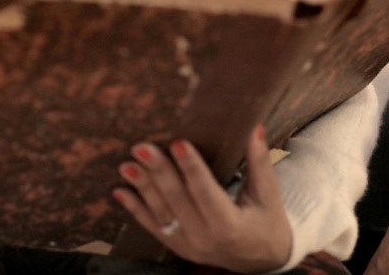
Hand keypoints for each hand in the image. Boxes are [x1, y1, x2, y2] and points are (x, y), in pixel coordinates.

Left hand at [113, 125, 292, 272]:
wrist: (262, 261)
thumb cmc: (267, 222)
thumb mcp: (269, 194)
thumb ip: (260, 161)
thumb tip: (253, 127)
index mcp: (231, 225)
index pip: (207, 192)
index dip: (192, 168)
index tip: (178, 143)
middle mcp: (206, 238)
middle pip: (178, 201)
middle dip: (158, 172)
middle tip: (142, 147)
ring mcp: (189, 245)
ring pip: (161, 214)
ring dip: (142, 188)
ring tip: (127, 165)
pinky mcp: (178, 247)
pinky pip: (153, 228)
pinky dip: (135, 210)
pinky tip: (120, 191)